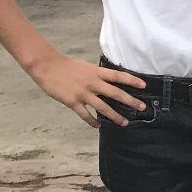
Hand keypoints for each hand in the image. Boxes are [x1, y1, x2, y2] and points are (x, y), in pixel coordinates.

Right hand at [31, 54, 145, 127]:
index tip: (144, 85)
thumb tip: (108, 83)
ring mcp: (83, 93)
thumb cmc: (66, 65)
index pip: (118, 76)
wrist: (47, 66)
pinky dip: (93, 121)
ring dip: (115, 116)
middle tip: (142, 107)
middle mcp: (93, 83)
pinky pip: (85, 115)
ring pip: (103, 107)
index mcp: (96, 72)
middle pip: (115, 93)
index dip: (132, 80)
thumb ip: (97, 75)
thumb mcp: (86, 67)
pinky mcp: (72, 102)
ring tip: (124, 122)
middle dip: (130, 101)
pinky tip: (98, 126)